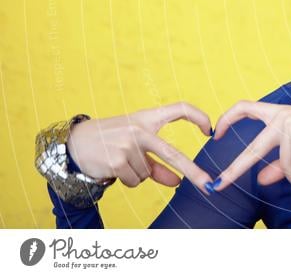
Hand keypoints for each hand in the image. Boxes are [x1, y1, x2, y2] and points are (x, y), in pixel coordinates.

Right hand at [66, 102, 215, 194]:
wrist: (77, 142)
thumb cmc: (113, 141)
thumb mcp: (136, 145)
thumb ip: (158, 164)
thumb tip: (178, 182)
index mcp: (148, 118)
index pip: (179, 108)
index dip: (198, 116)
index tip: (210, 129)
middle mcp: (140, 129)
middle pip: (173, 153)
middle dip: (192, 171)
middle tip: (208, 184)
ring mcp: (128, 145)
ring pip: (147, 174)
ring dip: (137, 174)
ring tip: (120, 160)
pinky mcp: (117, 160)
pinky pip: (135, 181)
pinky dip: (128, 180)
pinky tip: (114, 167)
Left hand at [211, 102, 290, 201]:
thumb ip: (280, 163)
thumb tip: (261, 180)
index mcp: (280, 112)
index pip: (246, 106)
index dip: (228, 118)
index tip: (215, 134)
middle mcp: (283, 115)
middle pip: (253, 147)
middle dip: (235, 169)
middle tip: (218, 185)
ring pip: (282, 164)